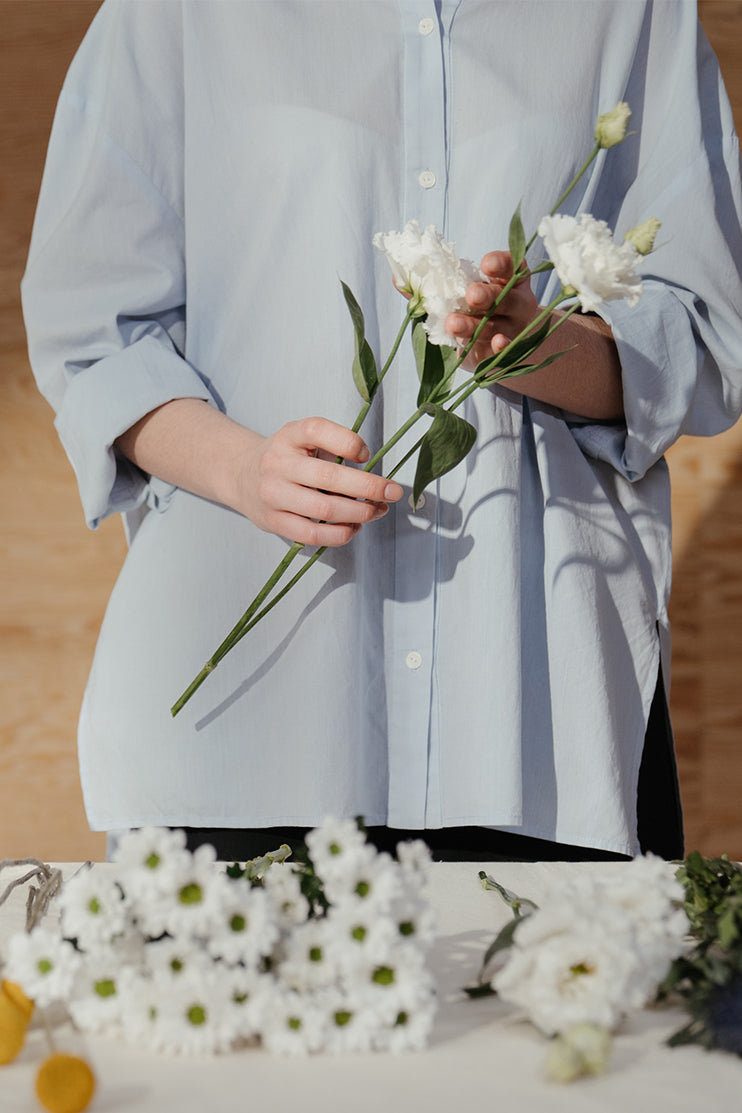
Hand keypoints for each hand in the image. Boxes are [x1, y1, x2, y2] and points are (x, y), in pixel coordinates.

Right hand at [236, 416, 403, 546]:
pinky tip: (354, 527)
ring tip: (376, 511)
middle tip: (393, 492)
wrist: (242, 475)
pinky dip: (340, 533)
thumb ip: (335, 450)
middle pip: (329, 476)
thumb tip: (376, 479)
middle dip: (369, 487)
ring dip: (359, 512)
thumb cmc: (287, 458)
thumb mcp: (304, 440)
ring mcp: (273, 494)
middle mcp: (278, 463)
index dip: (349, 442)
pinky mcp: (273, 521)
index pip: (319, 430)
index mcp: (289, 435)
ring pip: (324, 508)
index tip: (366, 454)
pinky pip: (312, 533)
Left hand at [445, 251, 539, 368]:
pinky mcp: (506, 353)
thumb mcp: (461, 295)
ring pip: (496, 326)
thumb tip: (401, 284)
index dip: (500, 264)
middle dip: (487, 295)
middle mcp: (517, 303)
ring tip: (453, 324)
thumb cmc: (474, 311)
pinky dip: (501, 347)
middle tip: (471, 294)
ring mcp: (514, 329)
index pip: (509, 266)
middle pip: (506, 298)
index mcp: (508, 280)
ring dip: (474, 325)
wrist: (495, 347)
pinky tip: (497, 343)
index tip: (486, 264)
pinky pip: (503, 351)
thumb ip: (434, 289)